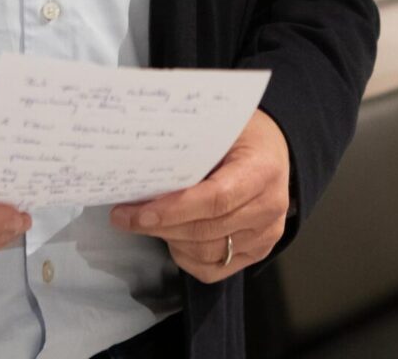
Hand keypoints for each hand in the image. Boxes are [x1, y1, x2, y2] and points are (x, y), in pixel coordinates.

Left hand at [109, 109, 289, 283]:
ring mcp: (266, 234)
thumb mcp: (220, 127)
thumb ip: (190, 149)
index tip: (136, 213)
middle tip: (125, 217)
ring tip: (149, 222)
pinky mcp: (258, 252)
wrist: (272, 152)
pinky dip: (185, 257)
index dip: (172, 210)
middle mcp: (269, 207)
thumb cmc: (243, 135)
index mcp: (262, 170)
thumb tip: (142, 168)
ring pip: (206, 253)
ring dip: (170, 240)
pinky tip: (173, 237)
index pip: (215, 200)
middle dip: (160, 226)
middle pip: (205, 230)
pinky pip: (212, 269)